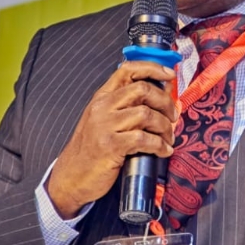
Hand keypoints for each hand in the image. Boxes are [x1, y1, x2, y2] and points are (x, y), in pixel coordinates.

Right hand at [46, 61, 178, 217]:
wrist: (71, 177)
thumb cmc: (92, 150)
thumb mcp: (104, 121)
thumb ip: (127, 106)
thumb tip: (162, 95)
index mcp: (102, 97)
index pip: (128, 70)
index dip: (153, 68)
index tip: (170, 74)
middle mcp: (102, 107)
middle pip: (143, 89)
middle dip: (165, 102)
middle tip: (173, 116)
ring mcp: (105, 125)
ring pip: (146, 114)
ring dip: (165, 127)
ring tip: (168, 138)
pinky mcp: (110, 146)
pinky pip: (144, 139)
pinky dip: (160, 145)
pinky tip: (163, 150)